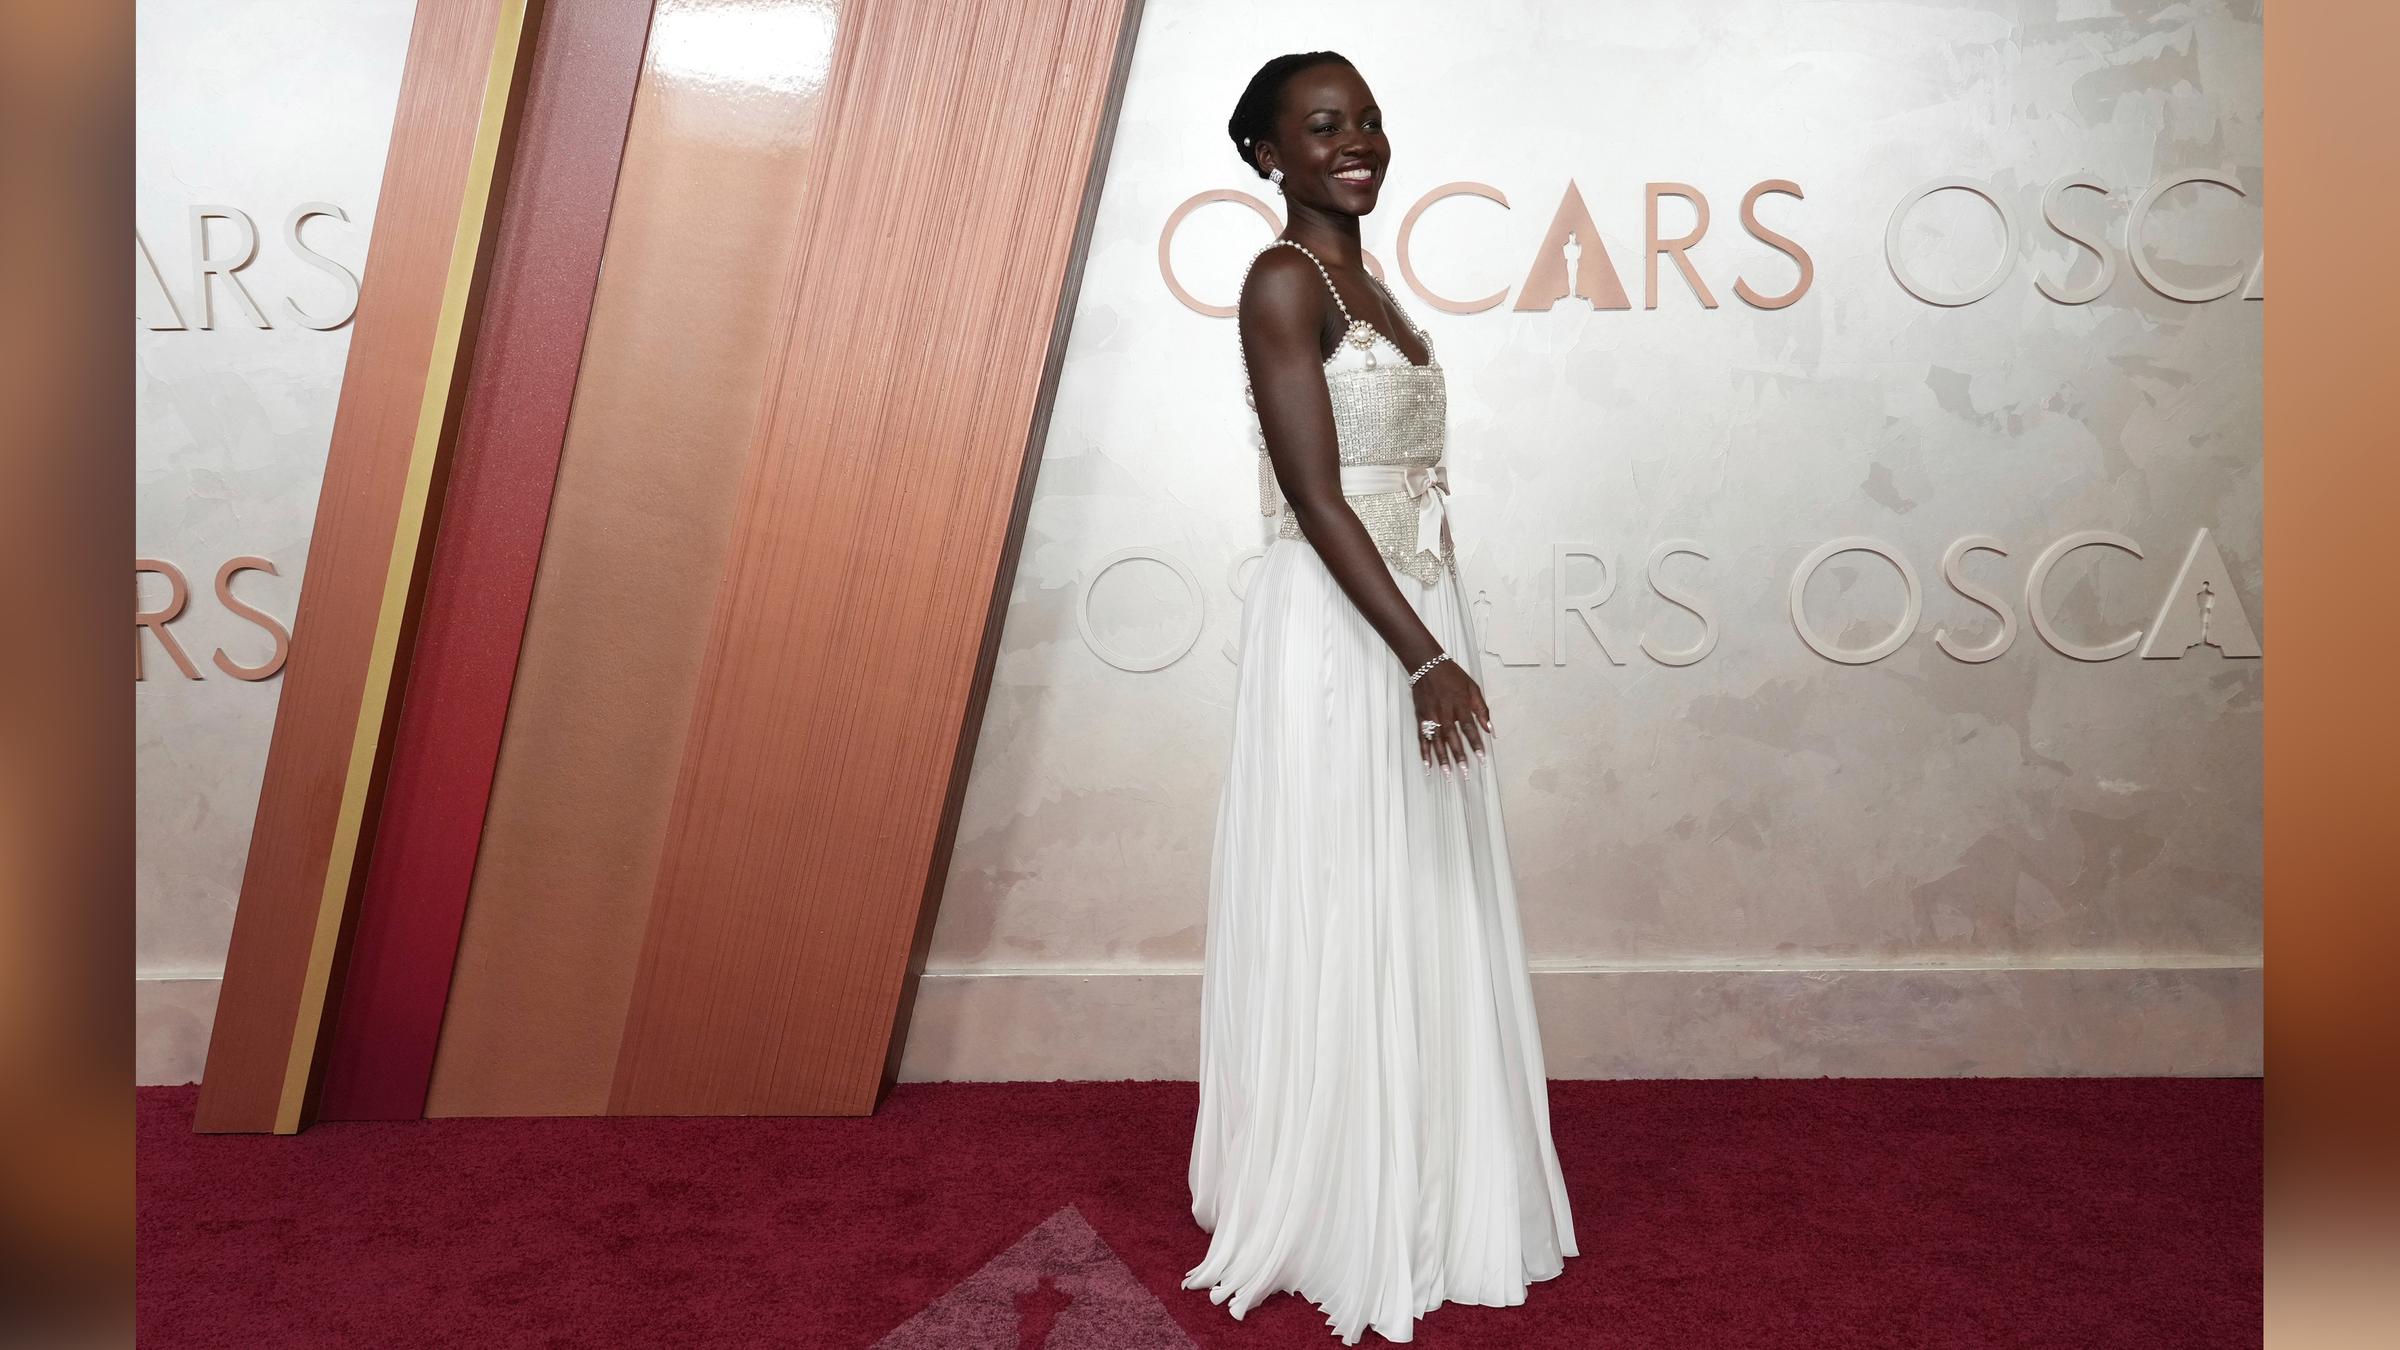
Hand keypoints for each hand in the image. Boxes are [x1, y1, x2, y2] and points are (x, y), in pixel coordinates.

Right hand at [1411, 658, 1490, 774]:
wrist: (1426, 664)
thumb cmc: (1451, 675)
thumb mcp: (1472, 687)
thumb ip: (1482, 709)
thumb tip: (1491, 729)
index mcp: (1460, 705)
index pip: (1470, 729)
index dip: (1476, 744)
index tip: (1482, 759)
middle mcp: (1445, 713)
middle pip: (1453, 738)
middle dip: (1459, 757)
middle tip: (1465, 773)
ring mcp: (1431, 716)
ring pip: (1437, 742)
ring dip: (1443, 759)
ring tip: (1448, 774)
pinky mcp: (1421, 718)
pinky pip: (1423, 738)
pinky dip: (1425, 752)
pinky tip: (1428, 765)